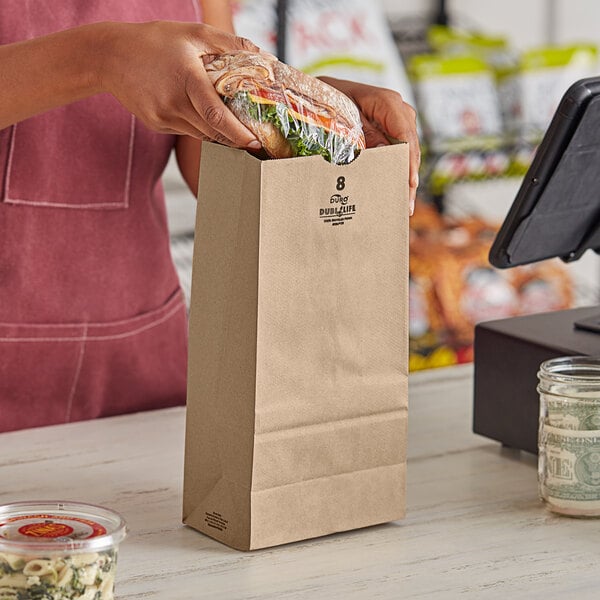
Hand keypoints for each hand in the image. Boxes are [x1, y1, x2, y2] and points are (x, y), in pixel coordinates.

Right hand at [98, 21, 261, 148]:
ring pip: (201, 134)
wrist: (110, 55)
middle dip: (235, 138)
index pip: (216, 115)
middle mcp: (173, 102)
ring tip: (233, 127)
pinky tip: (198, 112)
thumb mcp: (194, 33)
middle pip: (212, 131)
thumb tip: (265, 55)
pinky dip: (198, 125)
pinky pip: (186, 131)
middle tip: (253, 139)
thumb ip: (230, 44)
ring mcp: (163, 117)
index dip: (237, 133)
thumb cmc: (155, 41)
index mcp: (186, 78)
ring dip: (219, 133)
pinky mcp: (156, 124)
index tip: (254, 141)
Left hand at [319, 77, 419, 213]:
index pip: (404, 134)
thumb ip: (361, 135)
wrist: (317, 94)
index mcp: (386, 102)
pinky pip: (397, 153)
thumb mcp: (341, 118)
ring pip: (406, 153)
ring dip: (403, 178)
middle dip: (408, 176)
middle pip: (410, 147)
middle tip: (406, 205)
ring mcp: (396, 121)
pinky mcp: (389, 132)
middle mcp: (397, 110)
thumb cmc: (327, 101)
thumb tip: (381, 154)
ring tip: (403, 205)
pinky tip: (394, 191)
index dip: (408, 160)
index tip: (409, 182)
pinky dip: (395, 172)